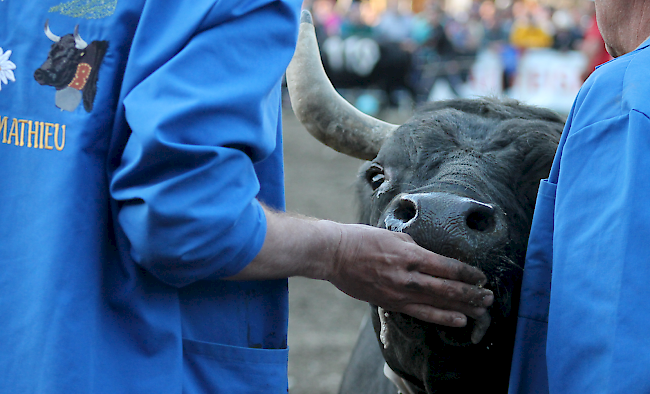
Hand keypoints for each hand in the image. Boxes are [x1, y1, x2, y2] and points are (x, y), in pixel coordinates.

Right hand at [326, 222, 493, 341]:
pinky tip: (457, 320)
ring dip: (463, 307)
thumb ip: (416, 249)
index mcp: (411, 255)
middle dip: (472, 293)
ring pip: (439, 303)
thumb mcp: (395, 236)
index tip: (481, 277)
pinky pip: (421, 313)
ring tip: (481, 311)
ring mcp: (400, 292)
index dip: (469, 273)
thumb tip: (434, 260)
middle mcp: (408, 276)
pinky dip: (442, 317)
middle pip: (449, 288)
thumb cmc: (363, 239)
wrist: (335, 254)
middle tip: (489, 297)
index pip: (449, 266)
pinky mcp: (391, 303)